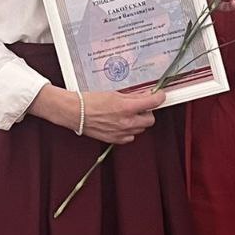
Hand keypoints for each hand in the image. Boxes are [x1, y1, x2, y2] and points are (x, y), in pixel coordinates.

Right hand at [28, 84, 163, 143]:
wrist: (75, 112)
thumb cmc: (90, 101)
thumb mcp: (114, 94)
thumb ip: (133, 97)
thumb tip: (146, 95)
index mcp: (126, 108)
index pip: (153, 103)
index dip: (159, 98)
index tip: (159, 95)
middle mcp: (126, 122)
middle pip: (150, 119)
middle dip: (147, 112)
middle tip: (140, 106)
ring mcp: (121, 132)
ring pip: (140, 129)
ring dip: (138, 121)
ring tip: (127, 114)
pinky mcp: (116, 139)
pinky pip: (130, 137)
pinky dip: (129, 130)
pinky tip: (121, 123)